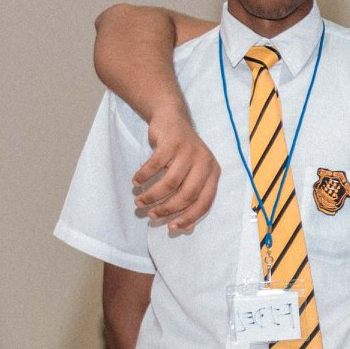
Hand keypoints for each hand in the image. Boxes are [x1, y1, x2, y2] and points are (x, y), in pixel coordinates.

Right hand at [132, 103, 219, 233]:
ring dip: (151, 195)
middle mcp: (205, 162)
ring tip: (139, 201)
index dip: (188, 217)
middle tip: (150, 215)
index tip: (170, 228)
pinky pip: (154, 166)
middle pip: (187, 195)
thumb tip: (185, 229)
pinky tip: (136, 182)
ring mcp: (189, 151)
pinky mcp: (172, 142)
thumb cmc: (181, 154)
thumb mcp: (192, 174)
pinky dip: (143, 176)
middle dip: (166, 209)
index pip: (204, 202)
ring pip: (170, 182)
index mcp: (213, 173)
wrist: (173, 119)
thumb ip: (190, 198)